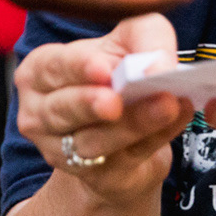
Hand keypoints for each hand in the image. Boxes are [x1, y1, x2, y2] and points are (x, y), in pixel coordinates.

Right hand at [15, 14, 193, 204]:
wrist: (128, 120)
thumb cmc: (119, 67)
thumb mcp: (130, 38)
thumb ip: (144, 38)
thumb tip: (160, 64)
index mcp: (39, 72)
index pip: (53, 67)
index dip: (78, 68)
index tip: (104, 68)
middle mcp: (40, 114)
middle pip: (63, 110)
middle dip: (91, 104)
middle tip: (117, 100)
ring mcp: (62, 151)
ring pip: (93, 141)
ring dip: (131, 125)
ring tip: (165, 106)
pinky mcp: (96, 177)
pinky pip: (125, 158)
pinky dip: (154, 137)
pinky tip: (175, 118)